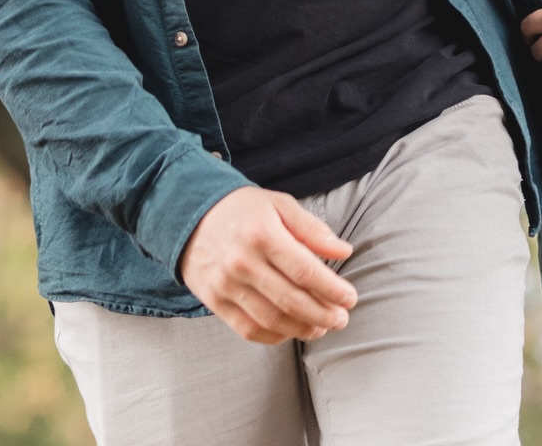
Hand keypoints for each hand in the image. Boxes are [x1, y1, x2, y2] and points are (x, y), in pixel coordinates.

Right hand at [180, 188, 356, 344]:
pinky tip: (292, 330)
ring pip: (272, 320)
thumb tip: (343, 251)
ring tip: (321, 327)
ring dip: (302, 329)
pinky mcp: (215, 302)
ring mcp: (226, 285)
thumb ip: (312, 229)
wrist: (191, 215)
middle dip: (323, 314)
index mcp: (263, 234)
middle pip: (291, 300)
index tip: (351, 298)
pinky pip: (249, 329)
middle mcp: (243, 262)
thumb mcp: (279, 205)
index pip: (305, 271)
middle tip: (341, 319)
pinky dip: (275, 336)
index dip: (332, 290)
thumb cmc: (243, 209)